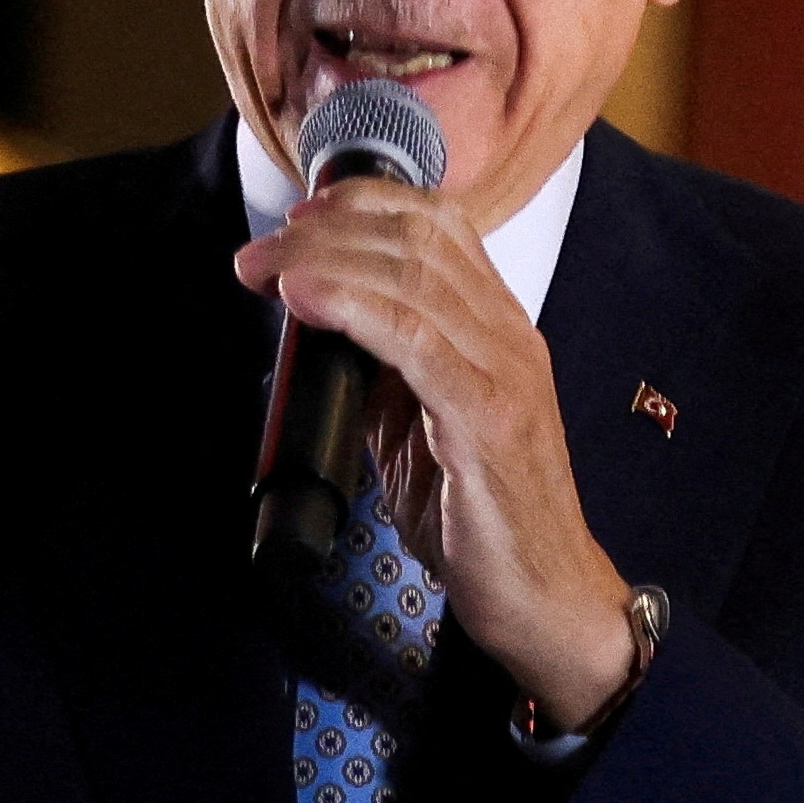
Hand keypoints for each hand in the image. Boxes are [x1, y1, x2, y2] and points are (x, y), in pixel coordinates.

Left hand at [233, 178, 633, 730]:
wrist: (543, 598)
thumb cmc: (480, 514)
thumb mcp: (417, 423)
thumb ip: (382, 368)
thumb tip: (318, 325)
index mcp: (496, 326)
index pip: (437, 224)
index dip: (363, 205)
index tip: (299, 217)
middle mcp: (507, 333)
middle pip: (414, 238)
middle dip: (323, 232)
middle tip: (259, 254)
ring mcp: (505, 371)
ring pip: (411, 276)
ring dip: (323, 262)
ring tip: (266, 270)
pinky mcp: (489, 417)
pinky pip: (417, 340)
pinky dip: (353, 307)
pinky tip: (306, 300)